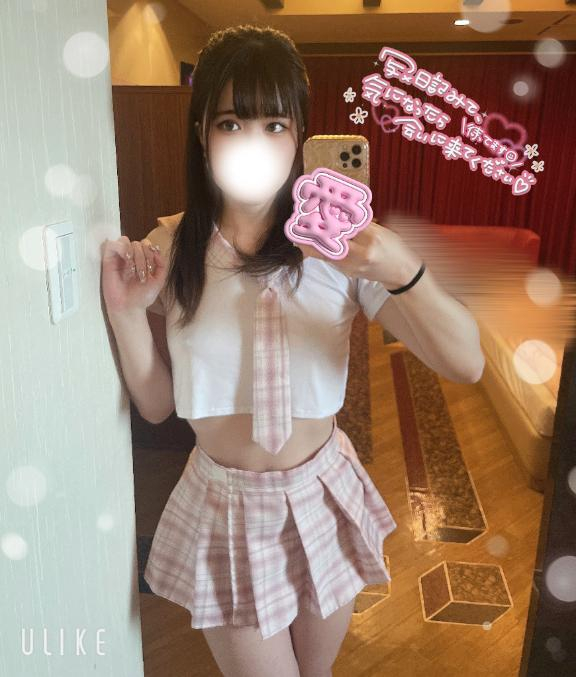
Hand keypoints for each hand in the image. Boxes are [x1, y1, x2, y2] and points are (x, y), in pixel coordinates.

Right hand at [101, 235, 167, 316]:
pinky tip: (126, 260)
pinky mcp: (108, 259)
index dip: (151, 252)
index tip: (151, 269)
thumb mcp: (159, 280)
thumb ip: (162, 265)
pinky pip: (113, 244)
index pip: (147, 244)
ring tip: (133, 271)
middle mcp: (131, 256)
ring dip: (134, 255)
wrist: (129, 307)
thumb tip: (157, 250)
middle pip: (138, 243)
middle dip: (143, 258)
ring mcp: (119, 257)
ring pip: (127, 241)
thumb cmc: (142, 296)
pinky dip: (121, 249)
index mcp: (142, 259)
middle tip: (141, 275)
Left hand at [293, 220, 422, 287]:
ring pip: (327, 253)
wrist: (401, 273)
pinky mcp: (348, 272)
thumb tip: (341, 212)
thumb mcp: (382, 230)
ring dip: (310, 243)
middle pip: (332, 241)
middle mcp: (361, 253)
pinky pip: (330, 260)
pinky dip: (318, 251)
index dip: (329, 217)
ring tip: (297, 233)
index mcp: (372, 238)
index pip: (346, 225)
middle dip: (314, 231)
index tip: (315, 209)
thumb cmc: (394, 247)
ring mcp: (353, 265)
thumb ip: (362, 223)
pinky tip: (307, 245)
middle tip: (299, 221)